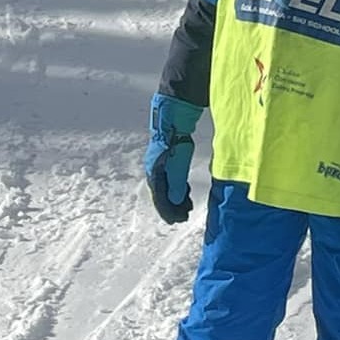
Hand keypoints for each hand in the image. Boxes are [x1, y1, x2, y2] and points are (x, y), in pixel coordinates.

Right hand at [145, 93, 202, 223]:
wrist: (173, 118)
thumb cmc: (175, 141)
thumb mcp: (178, 165)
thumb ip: (177, 184)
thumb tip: (176, 202)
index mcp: (154, 173)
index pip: (160, 198)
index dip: (168, 211)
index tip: (177, 220)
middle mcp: (154, 170)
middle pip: (162, 194)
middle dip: (172, 207)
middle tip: (182, 216)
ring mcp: (159, 163)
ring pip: (166, 186)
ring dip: (175, 198)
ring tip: (185, 206)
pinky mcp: (167, 157)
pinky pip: (170, 178)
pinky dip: (177, 187)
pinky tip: (184, 191)